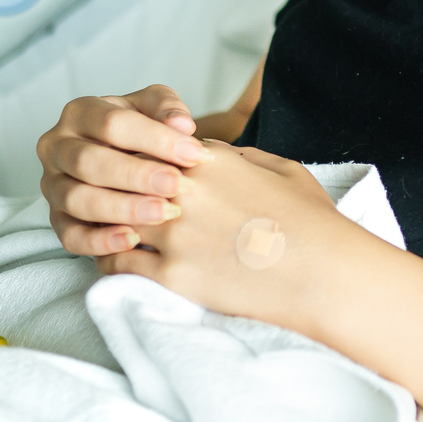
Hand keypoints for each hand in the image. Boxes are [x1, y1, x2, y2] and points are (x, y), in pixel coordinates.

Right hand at [37, 84, 207, 257]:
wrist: (123, 157)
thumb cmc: (141, 130)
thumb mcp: (154, 109)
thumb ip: (167, 108)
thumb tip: (181, 125)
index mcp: (80, 112)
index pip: (113, 123)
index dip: (156, 139)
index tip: (195, 154)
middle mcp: (56, 147)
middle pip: (89, 162)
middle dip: (137, 176)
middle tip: (178, 186)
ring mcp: (52, 185)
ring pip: (77, 199)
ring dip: (122, 208)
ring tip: (163, 213)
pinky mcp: (56, 218)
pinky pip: (69, 236)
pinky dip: (99, 241)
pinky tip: (133, 240)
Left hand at [97, 141, 360, 328]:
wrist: (323, 272)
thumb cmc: (310, 219)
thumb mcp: (281, 168)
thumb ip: (239, 156)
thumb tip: (211, 153)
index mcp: (210, 161)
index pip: (151, 146)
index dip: (138, 154)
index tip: (131, 163)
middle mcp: (186, 192)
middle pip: (125, 178)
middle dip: (112, 183)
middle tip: (99, 191)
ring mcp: (177, 235)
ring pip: (115, 219)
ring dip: (105, 221)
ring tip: (99, 226)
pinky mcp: (174, 275)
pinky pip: (120, 263)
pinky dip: (109, 258)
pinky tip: (112, 257)